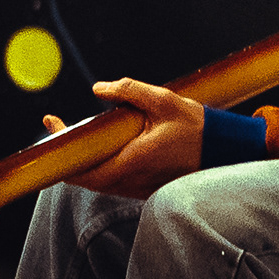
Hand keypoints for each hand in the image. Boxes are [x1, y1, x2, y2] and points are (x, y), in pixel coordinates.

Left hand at [43, 76, 208, 195]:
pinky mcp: (146, 190)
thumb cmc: (197, 127)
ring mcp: (139, 189)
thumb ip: (129, 91)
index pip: (83, 171)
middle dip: (69, 156)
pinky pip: (115, 183)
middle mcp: (132, 181)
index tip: (52, 128)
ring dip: (85, 163)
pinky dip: (102, 168)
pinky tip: (104, 148)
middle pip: (85, 179)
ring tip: (79, 137)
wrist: (226, 150)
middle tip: (60, 130)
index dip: (61, 155)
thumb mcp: (163, 101)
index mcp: (131, 162)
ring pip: (99, 183)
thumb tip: (99, 88)